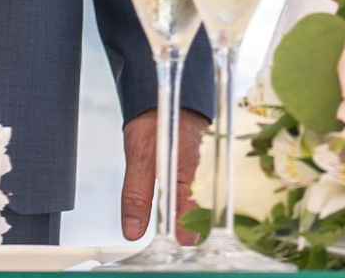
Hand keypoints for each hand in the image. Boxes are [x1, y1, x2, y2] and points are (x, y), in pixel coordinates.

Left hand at [121, 105, 209, 242]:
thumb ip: (136, 195)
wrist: (165, 94)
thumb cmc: (154, 119)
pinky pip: (204, 195)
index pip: (193, 222)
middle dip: (188, 234)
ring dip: (191, 220)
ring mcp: (212, 171)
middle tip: (171, 244)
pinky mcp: (209, 169)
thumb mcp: (138, 156)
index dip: (181, 240)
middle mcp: (209, 174)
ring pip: (204, 208)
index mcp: (194, 173)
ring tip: (176, 232)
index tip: (169, 250)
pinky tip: (182, 210)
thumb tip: (132, 231)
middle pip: (203, 218)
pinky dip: (193, 206)